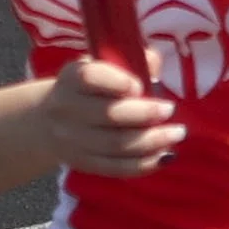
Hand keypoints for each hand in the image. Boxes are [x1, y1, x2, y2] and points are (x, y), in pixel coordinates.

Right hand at [43, 52, 182, 177]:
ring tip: (177, 133)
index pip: (90, 77)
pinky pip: (116, 167)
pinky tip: (165, 155)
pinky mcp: (83, 163)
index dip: (118, 82)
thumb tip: (153, 63)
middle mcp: (66, 108)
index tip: (140, 85)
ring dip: (152, 141)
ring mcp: (72, 140)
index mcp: (71, 78)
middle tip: (170, 109)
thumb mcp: (103, 67)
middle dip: (145, 113)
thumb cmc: (90, 88)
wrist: (51, 121)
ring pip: (116, 145)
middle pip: (109, 114)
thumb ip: (131, 60)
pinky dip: (144, 164)